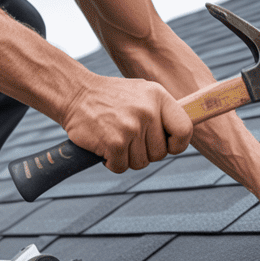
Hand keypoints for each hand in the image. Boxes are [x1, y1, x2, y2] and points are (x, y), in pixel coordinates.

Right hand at [62, 77, 192, 172]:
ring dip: (126, 157)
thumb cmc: (110, 97)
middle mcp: (148, 111)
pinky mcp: (114, 143)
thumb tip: (181, 135)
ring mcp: (131, 127)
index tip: (168, 146)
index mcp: (158, 97)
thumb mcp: (141, 93)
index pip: (184, 130)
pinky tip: (104, 146)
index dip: (178, 144)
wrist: (75, 93)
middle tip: (128, 139)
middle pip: (160, 153)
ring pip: (140, 163)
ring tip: (114, 138)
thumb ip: (161, 111)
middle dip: (144, 152)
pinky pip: (122, 167)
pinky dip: (111, 162)